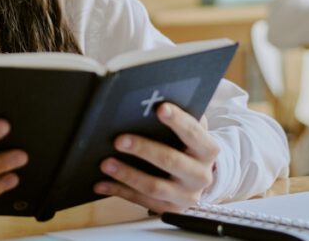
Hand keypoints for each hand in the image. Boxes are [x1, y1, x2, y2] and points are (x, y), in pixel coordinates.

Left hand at [93, 102, 217, 212]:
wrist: (197, 179)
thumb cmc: (188, 147)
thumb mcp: (191, 132)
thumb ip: (181, 117)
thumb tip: (153, 100)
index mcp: (207, 150)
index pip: (194, 133)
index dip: (178, 121)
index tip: (160, 108)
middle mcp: (200, 175)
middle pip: (171, 161)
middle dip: (144, 149)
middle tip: (119, 140)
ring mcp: (185, 195)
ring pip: (153, 186)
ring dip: (127, 174)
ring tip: (105, 163)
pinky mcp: (169, 209)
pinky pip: (140, 201)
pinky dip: (119, 191)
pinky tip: (101, 183)